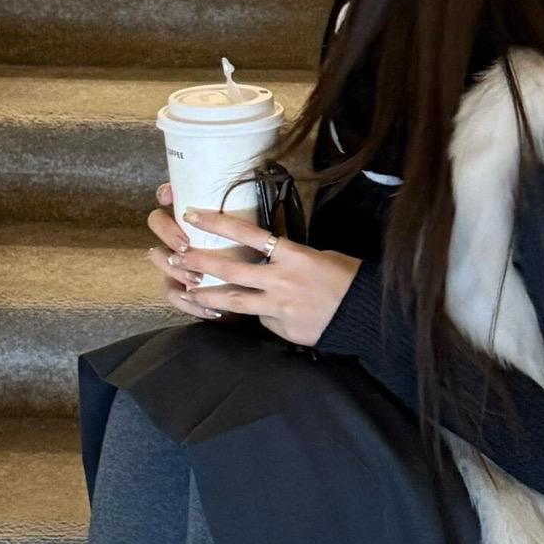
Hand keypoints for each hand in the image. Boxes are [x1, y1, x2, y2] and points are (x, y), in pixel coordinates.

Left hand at [147, 184, 359, 347]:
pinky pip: (263, 321)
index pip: (248, 233)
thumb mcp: (317, 255)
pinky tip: (254, 316)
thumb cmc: (346, 277)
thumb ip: (286, 258)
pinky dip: (257, 316)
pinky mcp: (283, 329)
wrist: (367, 312)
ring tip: (187, 292)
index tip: (193, 214)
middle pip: (230, 269)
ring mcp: (280, 307)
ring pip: (234, 301)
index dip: (218, 223)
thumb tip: (264, 263)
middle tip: (176, 256)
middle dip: (199, 261)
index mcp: (293, 254)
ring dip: (207, 296)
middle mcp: (281, 279)